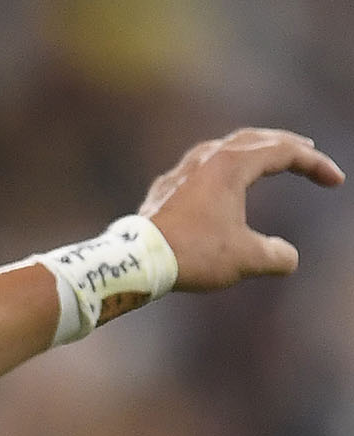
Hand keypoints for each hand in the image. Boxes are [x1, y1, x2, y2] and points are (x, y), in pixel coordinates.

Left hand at [140, 127, 343, 291]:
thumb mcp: (246, 259)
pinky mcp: (164, 189)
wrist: (136, 260)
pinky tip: (217, 182)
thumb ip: (276, 256)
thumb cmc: (193, 254)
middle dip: (284, 143)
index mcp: (232, 165)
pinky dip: (219, 168)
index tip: (335, 181)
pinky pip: (198, 168)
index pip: (283, 152)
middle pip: (253, 139)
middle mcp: (205, 159)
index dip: (314, 164)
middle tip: (306, 148)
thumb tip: (287, 258)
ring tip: (264, 156)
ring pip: (221, 148)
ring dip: (248, 150)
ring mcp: (180, 172)